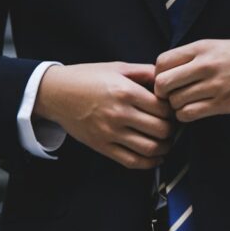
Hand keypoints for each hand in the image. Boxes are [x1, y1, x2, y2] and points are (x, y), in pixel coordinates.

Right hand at [33, 62, 173, 168]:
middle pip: (161, 130)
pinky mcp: (102, 146)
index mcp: (125, 91)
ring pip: (150, 148)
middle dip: (171, 129)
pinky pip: (132, 161)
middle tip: (171, 125)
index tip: (172, 110)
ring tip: (165, 141)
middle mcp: (119, 113)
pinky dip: (149, 163)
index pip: (163, 108)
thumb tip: (167, 79)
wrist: (56, 93)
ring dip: (164, 147)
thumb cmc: (88, 77)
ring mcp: (110, 132)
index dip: (173, 110)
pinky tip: (155, 157)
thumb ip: (145, 72)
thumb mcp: (117, 67)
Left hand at [154, 38, 229, 121]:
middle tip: (171, 96)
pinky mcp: (224, 103)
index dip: (158, 74)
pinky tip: (194, 111)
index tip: (167, 80)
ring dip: (176, 106)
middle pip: (162, 84)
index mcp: (202, 47)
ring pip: (175, 102)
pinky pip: (190, 114)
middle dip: (162, 93)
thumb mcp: (217, 46)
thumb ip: (193, 56)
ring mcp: (215, 85)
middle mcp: (206, 65)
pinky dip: (186, 116)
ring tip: (186, 103)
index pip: (161, 62)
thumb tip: (165, 71)